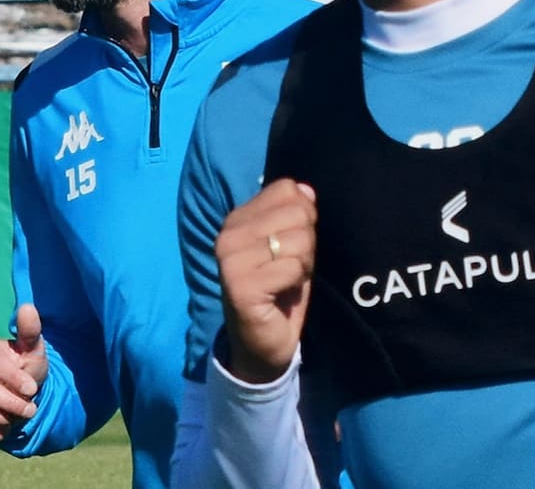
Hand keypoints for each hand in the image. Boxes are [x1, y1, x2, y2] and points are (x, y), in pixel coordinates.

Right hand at [0, 302, 48, 443]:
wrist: (21, 395)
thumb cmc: (27, 367)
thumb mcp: (34, 350)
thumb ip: (30, 331)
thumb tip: (27, 307)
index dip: (13, 378)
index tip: (32, 389)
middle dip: (11, 403)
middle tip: (31, 409)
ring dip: (4, 418)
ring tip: (19, 416)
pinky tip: (6, 427)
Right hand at [215, 179, 317, 383]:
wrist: (262, 345)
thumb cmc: (279, 291)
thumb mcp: (291, 246)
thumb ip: (296, 214)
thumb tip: (306, 190)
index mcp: (237, 219)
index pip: (287, 189)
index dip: (304, 215)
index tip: (291, 244)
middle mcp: (228, 235)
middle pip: (297, 212)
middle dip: (306, 242)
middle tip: (290, 268)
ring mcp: (231, 261)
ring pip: (298, 240)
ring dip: (303, 265)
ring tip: (286, 281)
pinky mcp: (241, 286)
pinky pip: (292, 267)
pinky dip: (296, 283)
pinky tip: (281, 295)